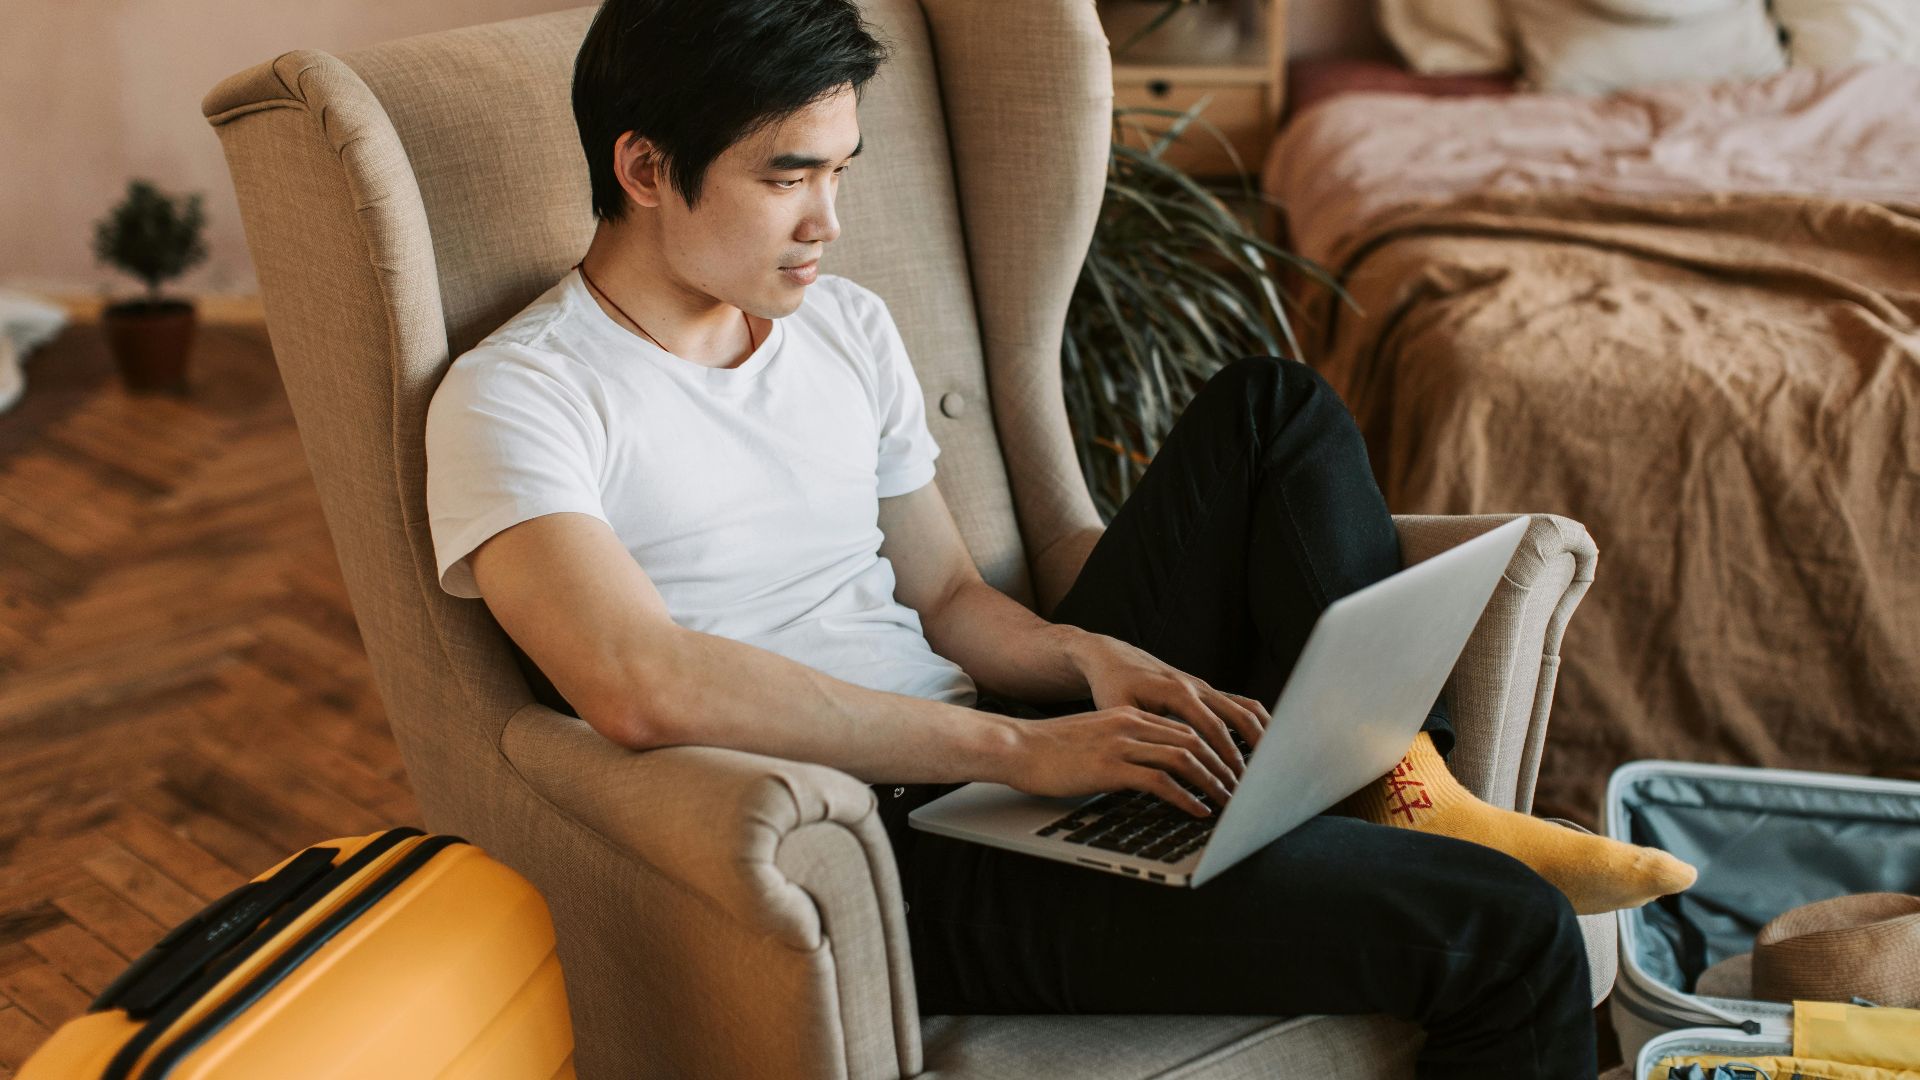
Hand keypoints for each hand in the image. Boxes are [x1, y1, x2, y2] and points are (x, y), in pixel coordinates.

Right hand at [1002, 706, 1237, 817]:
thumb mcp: (1095, 738)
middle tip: (1240, 790)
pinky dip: (1186, 797)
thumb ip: (1124, 747)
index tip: (1230, 772)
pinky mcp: (1110, 767)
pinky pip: (1161, 781)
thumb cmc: (1050, 750)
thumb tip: (1149, 770)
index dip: (1214, 751)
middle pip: (1193, 740)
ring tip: (1227, 802)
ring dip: (1212, 782)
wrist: (1015, 747)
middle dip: (1222, 767)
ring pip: (1184, 757)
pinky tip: (1197, 811)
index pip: (1186, 729)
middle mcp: (1131, 724)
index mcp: (1129, 716)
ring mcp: (1121, 743)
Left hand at [1072, 633, 1269, 781]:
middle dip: (1252, 751)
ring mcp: (1205, 687)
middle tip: (1259, 782)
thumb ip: (1138, 734)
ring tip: (1273, 766)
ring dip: (1262, 736)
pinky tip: (1264, 746)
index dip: (1227, 756)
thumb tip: (1153, 767)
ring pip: (1245, 708)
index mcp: (1177, 692)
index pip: (1213, 728)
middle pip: (1238, 717)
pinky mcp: (1207, 692)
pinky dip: (1256, 724)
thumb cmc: (1112, 687)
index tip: (1236, 781)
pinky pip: (1240, 705)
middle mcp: (1197, 687)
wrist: (1113, 659)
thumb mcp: (1118, 710)